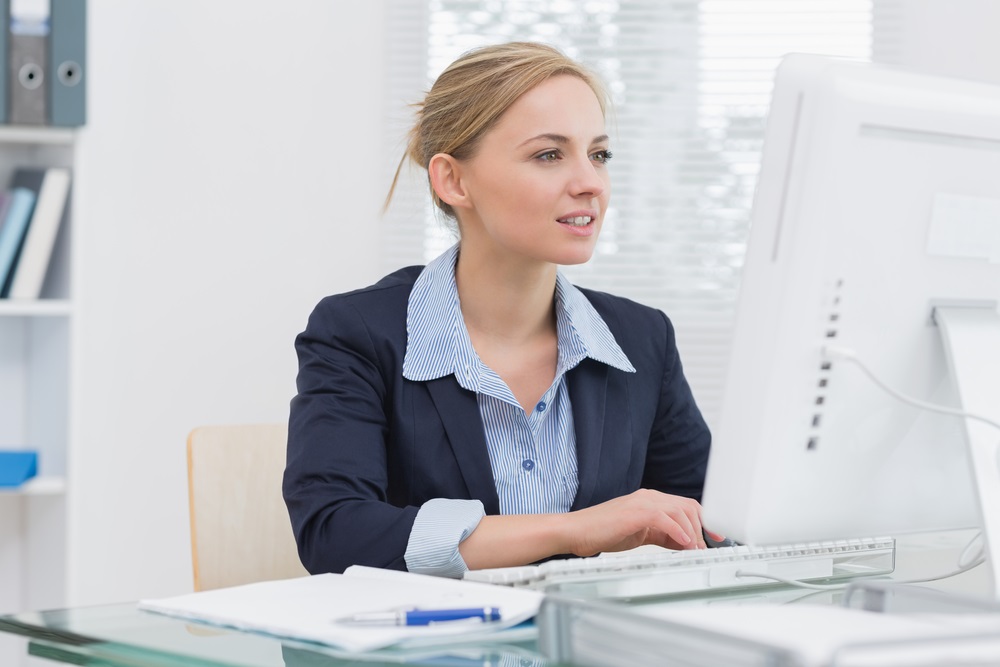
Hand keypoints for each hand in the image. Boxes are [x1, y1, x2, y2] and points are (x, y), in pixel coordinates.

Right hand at [564, 489, 705, 556]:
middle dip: (702, 528)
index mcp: (649, 500)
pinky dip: (678, 531)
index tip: (715, 537)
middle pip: (688, 506)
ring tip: (694, 550)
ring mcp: (641, 502)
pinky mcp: (635, 512)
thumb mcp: (640, 535)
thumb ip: (662, 536)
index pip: (685, 506)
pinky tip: (683, 543)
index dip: (704, 521)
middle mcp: (648, 496)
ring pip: (680, 510)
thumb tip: (685, 544)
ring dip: (692, 532)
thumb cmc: (602, 532)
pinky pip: (665, 517)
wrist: (576, 531)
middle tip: (706, 549)